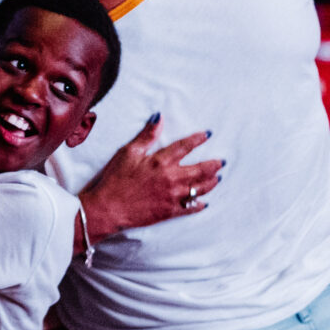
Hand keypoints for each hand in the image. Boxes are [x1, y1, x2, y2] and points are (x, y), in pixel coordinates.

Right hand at [79, 117, 223, 238]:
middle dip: (214, 165)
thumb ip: (146, 136)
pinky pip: (191, 208)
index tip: (208, 134)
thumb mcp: (128, 153)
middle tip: (221, 162)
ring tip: (217, 179)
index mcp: (161, 161)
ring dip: (211, 183)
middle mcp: (171, 178)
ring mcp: (173, 196)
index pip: (185, 146)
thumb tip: (159, 118)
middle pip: (201, 170)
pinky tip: (203, 202)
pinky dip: (199, 205)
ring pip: (200, 188)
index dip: (198, 139)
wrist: (108, 208)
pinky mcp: (170, 211)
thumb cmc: (115, 179)